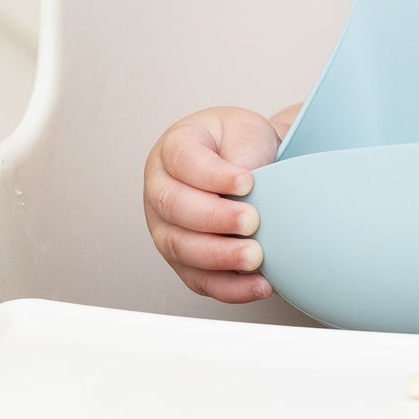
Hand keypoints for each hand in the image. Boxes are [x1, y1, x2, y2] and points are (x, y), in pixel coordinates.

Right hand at [142, 104, 296, 302]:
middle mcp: (160, 189)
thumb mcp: (245, 131)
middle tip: (252, 221)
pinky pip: (198, 279)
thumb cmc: (240, 142)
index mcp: (172, 150)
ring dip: (219, 256)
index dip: (213, 175)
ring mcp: (165, 227)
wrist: (247, 162)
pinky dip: (229, 287)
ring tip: (255, 256)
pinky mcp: (183, 260)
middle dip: (214, 218)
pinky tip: (258, 284)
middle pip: (174, 207)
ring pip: (180, 248)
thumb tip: (245, 186)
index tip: (247, 182)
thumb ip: (242, 153)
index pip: (183, 162)